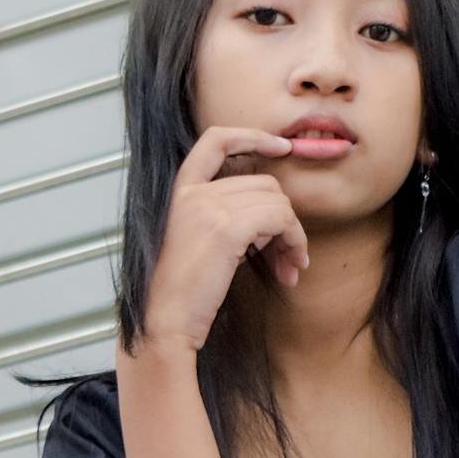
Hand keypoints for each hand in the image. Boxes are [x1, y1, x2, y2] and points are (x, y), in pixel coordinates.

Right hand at [139, 123, 310, 352]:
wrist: (164, 320)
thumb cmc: (183, 291)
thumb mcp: (197, 239)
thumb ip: (225, 214)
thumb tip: (274, 210)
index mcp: (180, 190)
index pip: (216, 140)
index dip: (252, 136)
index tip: (281, 146)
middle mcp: (192, 192)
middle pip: (264, 183)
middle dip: (284, 219)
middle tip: (290, 255)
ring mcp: (208, 207)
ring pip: (278, 203)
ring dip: (293, 236)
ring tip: (289, 267)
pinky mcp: (226, 229)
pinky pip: (280, 220)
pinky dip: (294, 242)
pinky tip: (289, 270)